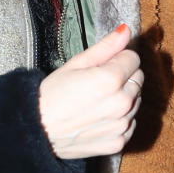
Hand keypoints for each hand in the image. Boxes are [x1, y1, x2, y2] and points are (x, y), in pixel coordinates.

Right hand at [39, 25, 142, 159]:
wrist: (36, 131)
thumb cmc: (51, 95)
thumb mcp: (75, 64)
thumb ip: (105, 47)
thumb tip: (126, 30)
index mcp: (111, 79)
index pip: (134, 58)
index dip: (118, 59)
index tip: (102, 66)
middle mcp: (121, 103)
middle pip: (138, 79)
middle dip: (123, 77)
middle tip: (97, 84)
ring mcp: (121, 125)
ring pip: (136, 101)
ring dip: (123, 98)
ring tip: (96, 102)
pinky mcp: (119, 142)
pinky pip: (130, 124)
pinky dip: (120, 120)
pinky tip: (99, 118)